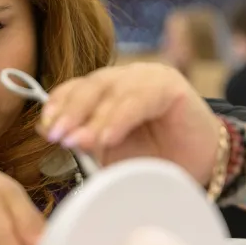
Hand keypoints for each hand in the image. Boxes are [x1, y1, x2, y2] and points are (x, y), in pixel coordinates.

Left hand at [41, 63, 219, 184]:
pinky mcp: (171, 85)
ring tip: (78, 142)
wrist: (199, 166)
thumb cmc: (152, 159)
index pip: (75, 89)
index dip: (58, 106)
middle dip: (70, 112)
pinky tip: (108, 138)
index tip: (46, 129)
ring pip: (112, 90)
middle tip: (56, 136)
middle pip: (89, 86)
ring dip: (93, 118)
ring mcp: (148, 78)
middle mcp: (125, 79)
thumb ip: (82, 141)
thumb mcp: (109, 152)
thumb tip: (47, 131)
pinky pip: (139, 99)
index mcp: (106, 91)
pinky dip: (121, 118)